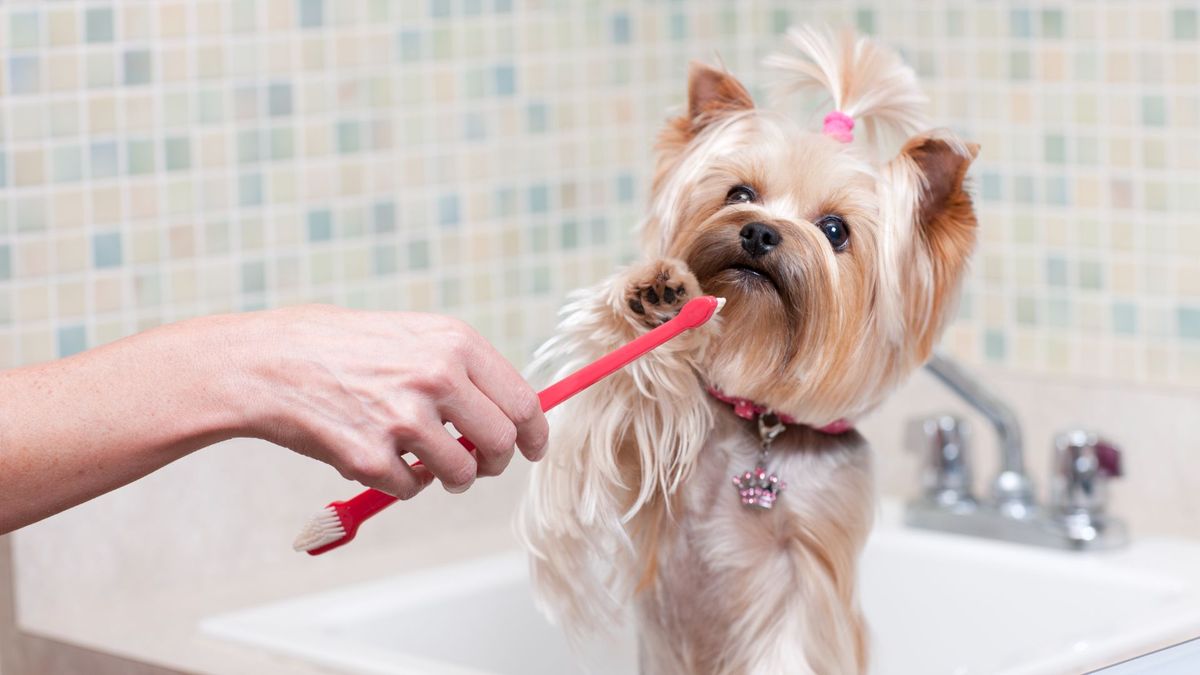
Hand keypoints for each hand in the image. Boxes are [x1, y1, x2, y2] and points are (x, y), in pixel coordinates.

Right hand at [232, 306, 548, 498]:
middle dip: (494, 463)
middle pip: (501, 444)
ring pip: (459, 474)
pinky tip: (375, 456)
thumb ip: (461, 369)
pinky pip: (409, 489)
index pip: (523, 402)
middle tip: (476, 465)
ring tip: (419, 460)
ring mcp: (403, 419)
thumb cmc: (339, 345)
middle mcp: (437, 378)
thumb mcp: (412, 333)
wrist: (266, 361)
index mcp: (454, 343)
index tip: (531, 448)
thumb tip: (509, 412)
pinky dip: (399, 483)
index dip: (534, 434)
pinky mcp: (369, 457)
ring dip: (446, 477)